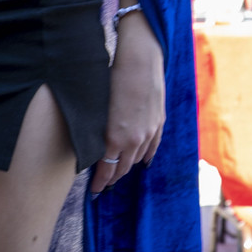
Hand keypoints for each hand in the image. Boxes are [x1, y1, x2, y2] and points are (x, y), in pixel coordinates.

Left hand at [92, 11, 165, 195]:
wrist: (140, 60)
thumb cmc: (113, 78)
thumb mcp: (98, 108)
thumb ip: (98, 131)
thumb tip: (92, 145)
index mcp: (115, 138)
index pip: (106, 170)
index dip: (100, 182)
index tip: (94, 191)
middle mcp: (134, 140)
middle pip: (123, 168)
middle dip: (112, 178)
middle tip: (104, 184)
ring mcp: (149, 132)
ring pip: (138, 159)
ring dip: (128, 167)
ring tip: (119, 172)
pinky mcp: (159, 122)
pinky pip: (153, 147)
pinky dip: (146, 156)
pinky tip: (142, 161)